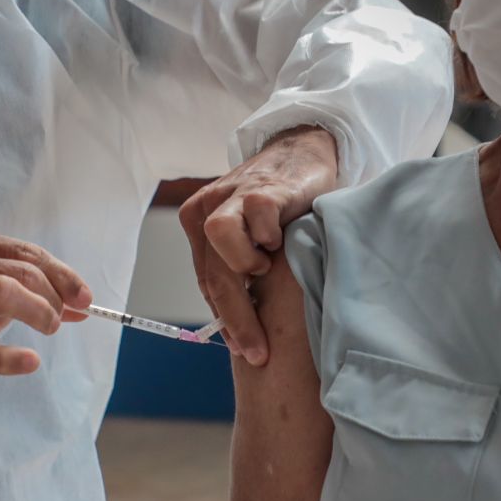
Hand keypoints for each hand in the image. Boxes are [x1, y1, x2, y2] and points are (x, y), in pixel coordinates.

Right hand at [0, 223, 92, 393]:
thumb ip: (33, 290)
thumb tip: (81, 305)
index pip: (24, 251)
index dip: (61, 274)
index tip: (84, 296)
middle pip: (19, 269)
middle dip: (53, 294)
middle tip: (61, 317)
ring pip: (2, 291)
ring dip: (38, 311)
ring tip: (49, 328)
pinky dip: (10, 357)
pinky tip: (30, 361)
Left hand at [180, 125, 337, 365]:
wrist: (302, 150)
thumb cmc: (279, 204)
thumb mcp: (251, 237)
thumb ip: (241, 268)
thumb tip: (243, 325)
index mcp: (199, 224)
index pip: (207, 284)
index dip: (225, 321)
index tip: (244, 350)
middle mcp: (208, 209)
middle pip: (214, 274)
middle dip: (236, 318)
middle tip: (258, 350)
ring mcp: (233, 194)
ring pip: (219, 237)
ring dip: (244, 264)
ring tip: (266, 269)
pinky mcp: (262, 186)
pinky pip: (257, 216)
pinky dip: (267, 235)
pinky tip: (282, 241)